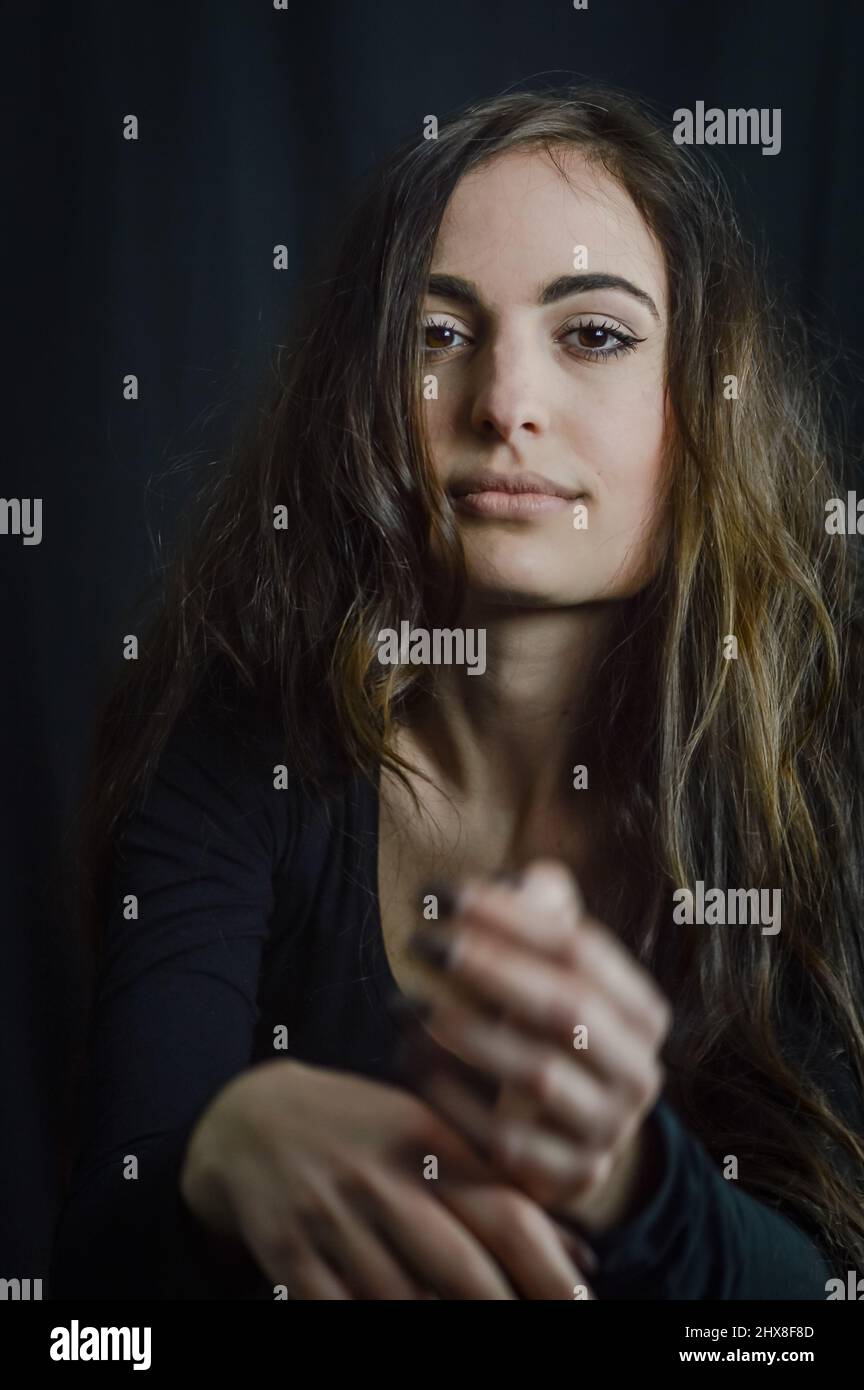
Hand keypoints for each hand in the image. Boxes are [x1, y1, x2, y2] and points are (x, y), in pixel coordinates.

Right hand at [180, 1057, 591, 1297]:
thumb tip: (579, 1256)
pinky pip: (339, 1312)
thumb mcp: (427, 1133)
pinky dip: (370, 1322)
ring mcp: (331, 1217)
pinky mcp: (288, 1253)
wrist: (248, 1118)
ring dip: (440, 1324)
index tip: (583, 1306)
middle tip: (535, 1329)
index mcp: (426, 1139)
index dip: (551, 1268)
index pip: (504, 1210)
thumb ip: (495, 1187)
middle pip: (461, 1268)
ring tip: (469, 1328)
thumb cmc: (358, 1130)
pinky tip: (397, 1319)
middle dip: (503, 1311)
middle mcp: (381, 1177)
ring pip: (403, 1301)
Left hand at [405, 860, 671, 1232]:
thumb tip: (524, 880)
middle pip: (563, 1008)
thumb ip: (544, 915)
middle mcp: (638, 1072)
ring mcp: (606, 1130)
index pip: (577, 947)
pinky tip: (409, 1058)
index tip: (439, 892)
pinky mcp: (566, 1178)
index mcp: (642, 1012)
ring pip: (535, 1074)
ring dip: (462, 1033)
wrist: (569, 1138)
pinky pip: (504, 1138)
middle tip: (421, 941)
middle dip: (486, 968)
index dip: (508, 913)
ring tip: (402, 1002)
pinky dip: (452, 1097)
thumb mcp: (555, 972)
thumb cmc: (547, 1028)